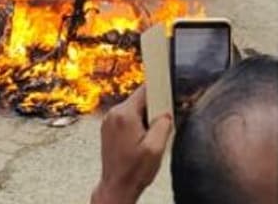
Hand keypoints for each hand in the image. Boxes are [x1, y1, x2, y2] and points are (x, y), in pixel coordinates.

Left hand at [90, 85, 173, 203]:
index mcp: (125, 115)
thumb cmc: (134, 171)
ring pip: (134, 109)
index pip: (145, 89)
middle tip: (160, 128)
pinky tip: (141, 141)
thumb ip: (163, 125)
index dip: (160, 92)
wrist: (117, 187)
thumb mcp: (155, 149)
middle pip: (140, 99)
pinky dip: (137, 125)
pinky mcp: (109, 128)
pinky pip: (127, 118)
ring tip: (149, 139)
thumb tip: (166, 112)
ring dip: (145, 118)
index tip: (169, 98)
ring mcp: (109, 121)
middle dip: (154, 109)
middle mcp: (114, 114)